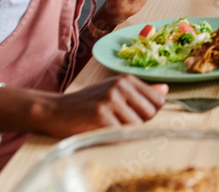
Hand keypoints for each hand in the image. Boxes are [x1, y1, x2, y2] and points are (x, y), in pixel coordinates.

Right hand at [43, 75, 167, 137]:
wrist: (54, 110)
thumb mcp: (114, 91)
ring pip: (136, 126)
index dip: (149, 114)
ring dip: (124, 132)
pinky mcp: (100, 114)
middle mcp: (120, 86)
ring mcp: (110, 99)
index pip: (158, 101)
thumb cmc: (86, 103)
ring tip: (107, 126)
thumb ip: (140, 92)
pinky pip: (120, 134)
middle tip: (117, 122)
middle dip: (138, 124)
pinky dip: (113, 138)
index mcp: (126, 79)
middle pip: (150, 114)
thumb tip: (165, 90)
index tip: (133, 116)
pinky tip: (100, 131)